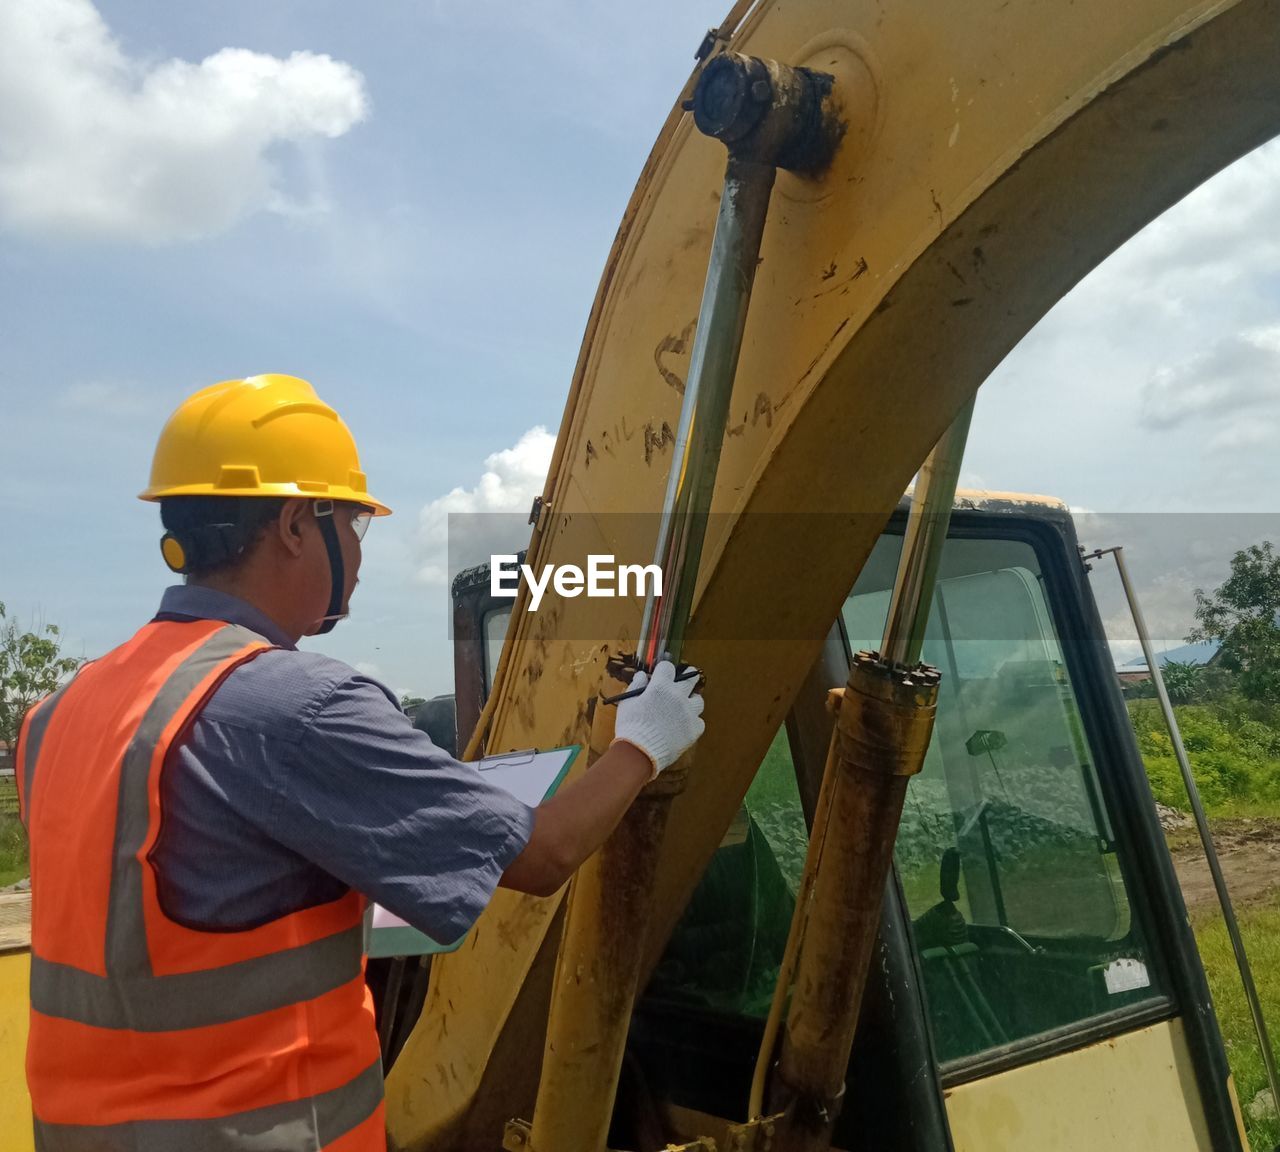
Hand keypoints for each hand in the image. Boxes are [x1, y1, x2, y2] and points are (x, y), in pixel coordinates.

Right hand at [613, 660, 704, 775]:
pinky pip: (699, 722)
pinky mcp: (694, 730)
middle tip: (687, 678)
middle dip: (688, 677)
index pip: (668, 668)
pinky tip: (684, 726)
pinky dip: (692, 722)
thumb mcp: (627, 703)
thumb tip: (641, 675)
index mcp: (661, 687)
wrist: (640, 752)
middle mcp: (678, 696)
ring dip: (692, 701)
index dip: (664, 670)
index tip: (664, 674)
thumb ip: (636, 686)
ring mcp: (688, 713)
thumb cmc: (630, 726)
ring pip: (698, 701)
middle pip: (690, 679)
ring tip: (686, 706)